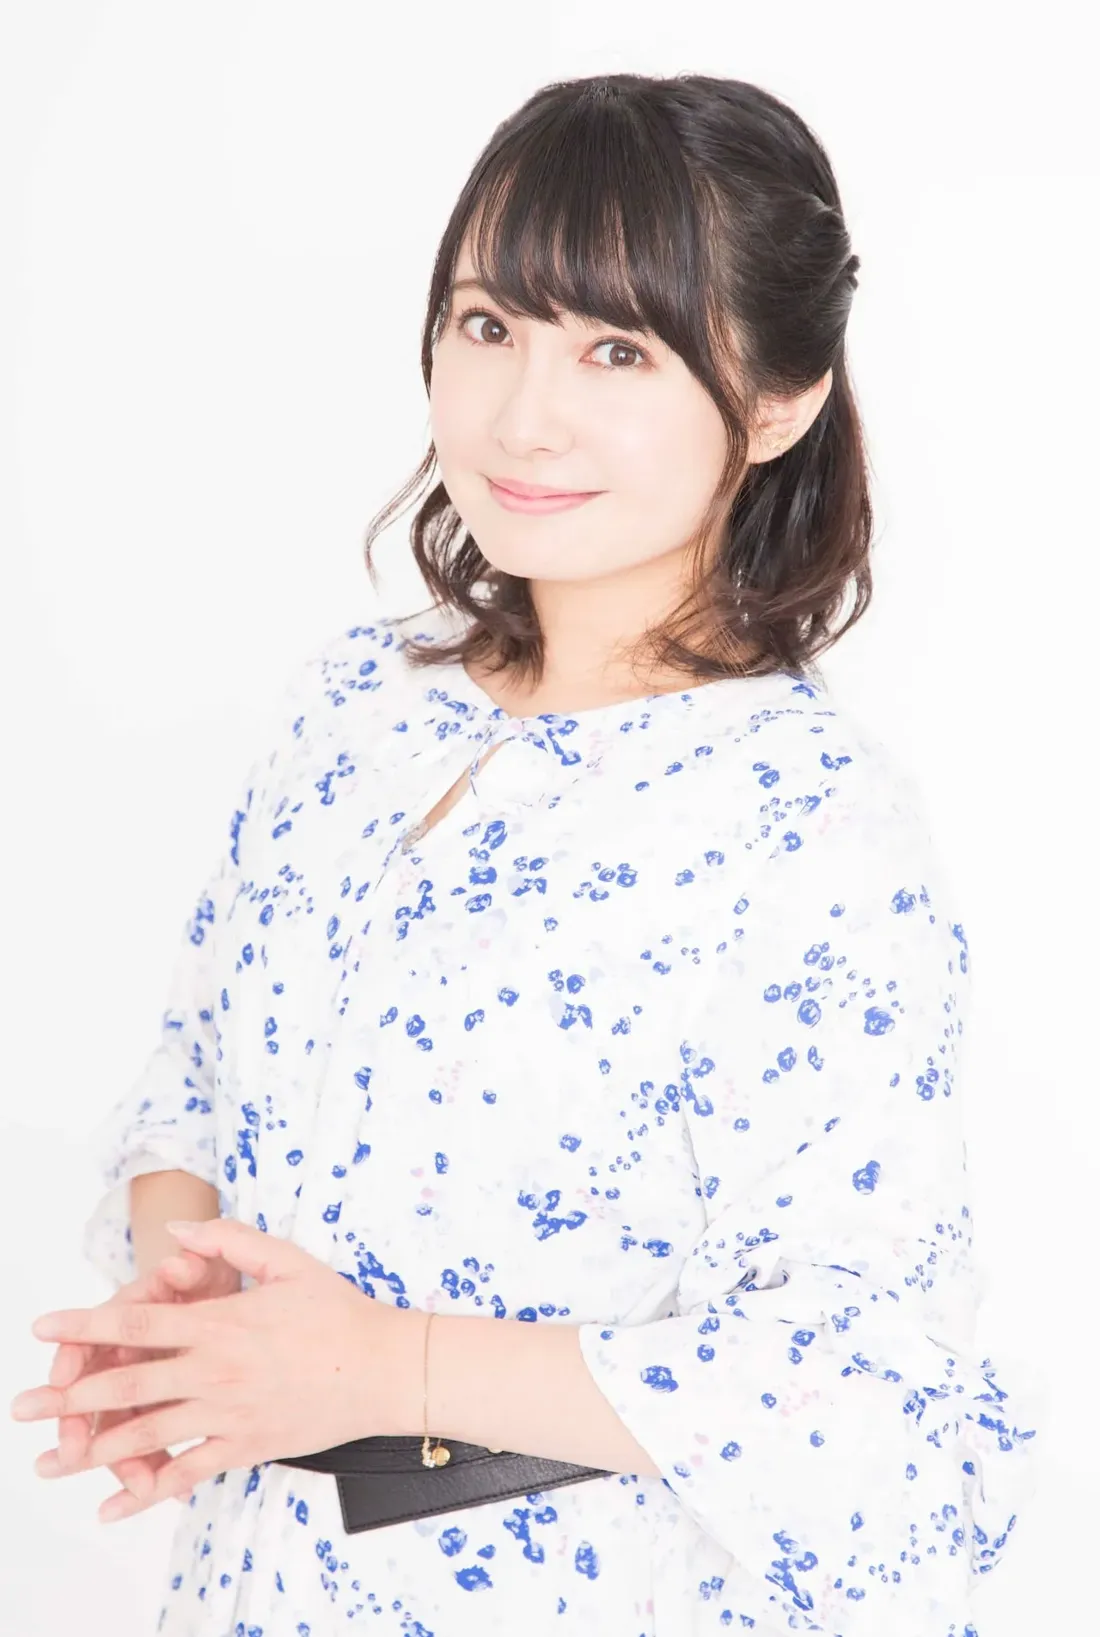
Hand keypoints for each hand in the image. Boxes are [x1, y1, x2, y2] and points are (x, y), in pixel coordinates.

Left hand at [13, 1219, 424, 1521]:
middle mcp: (214, 1371)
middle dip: (68, 1397)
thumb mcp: (287, 1259)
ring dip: (91, 1450)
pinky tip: (111, 1508)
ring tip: (49, 1463)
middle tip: (23, 1406)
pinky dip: (146, 1494)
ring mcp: (227, 1414)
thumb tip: (179, 1233)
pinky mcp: (244, 1447)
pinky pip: (187, 1475)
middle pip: (127, 1386)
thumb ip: (229, 1241)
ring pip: (147, 1435)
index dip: (86, 1324)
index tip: (44, 1325)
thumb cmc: (337, 1311)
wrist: (381, 1368)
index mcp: (220, 1323)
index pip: (138, 1322)